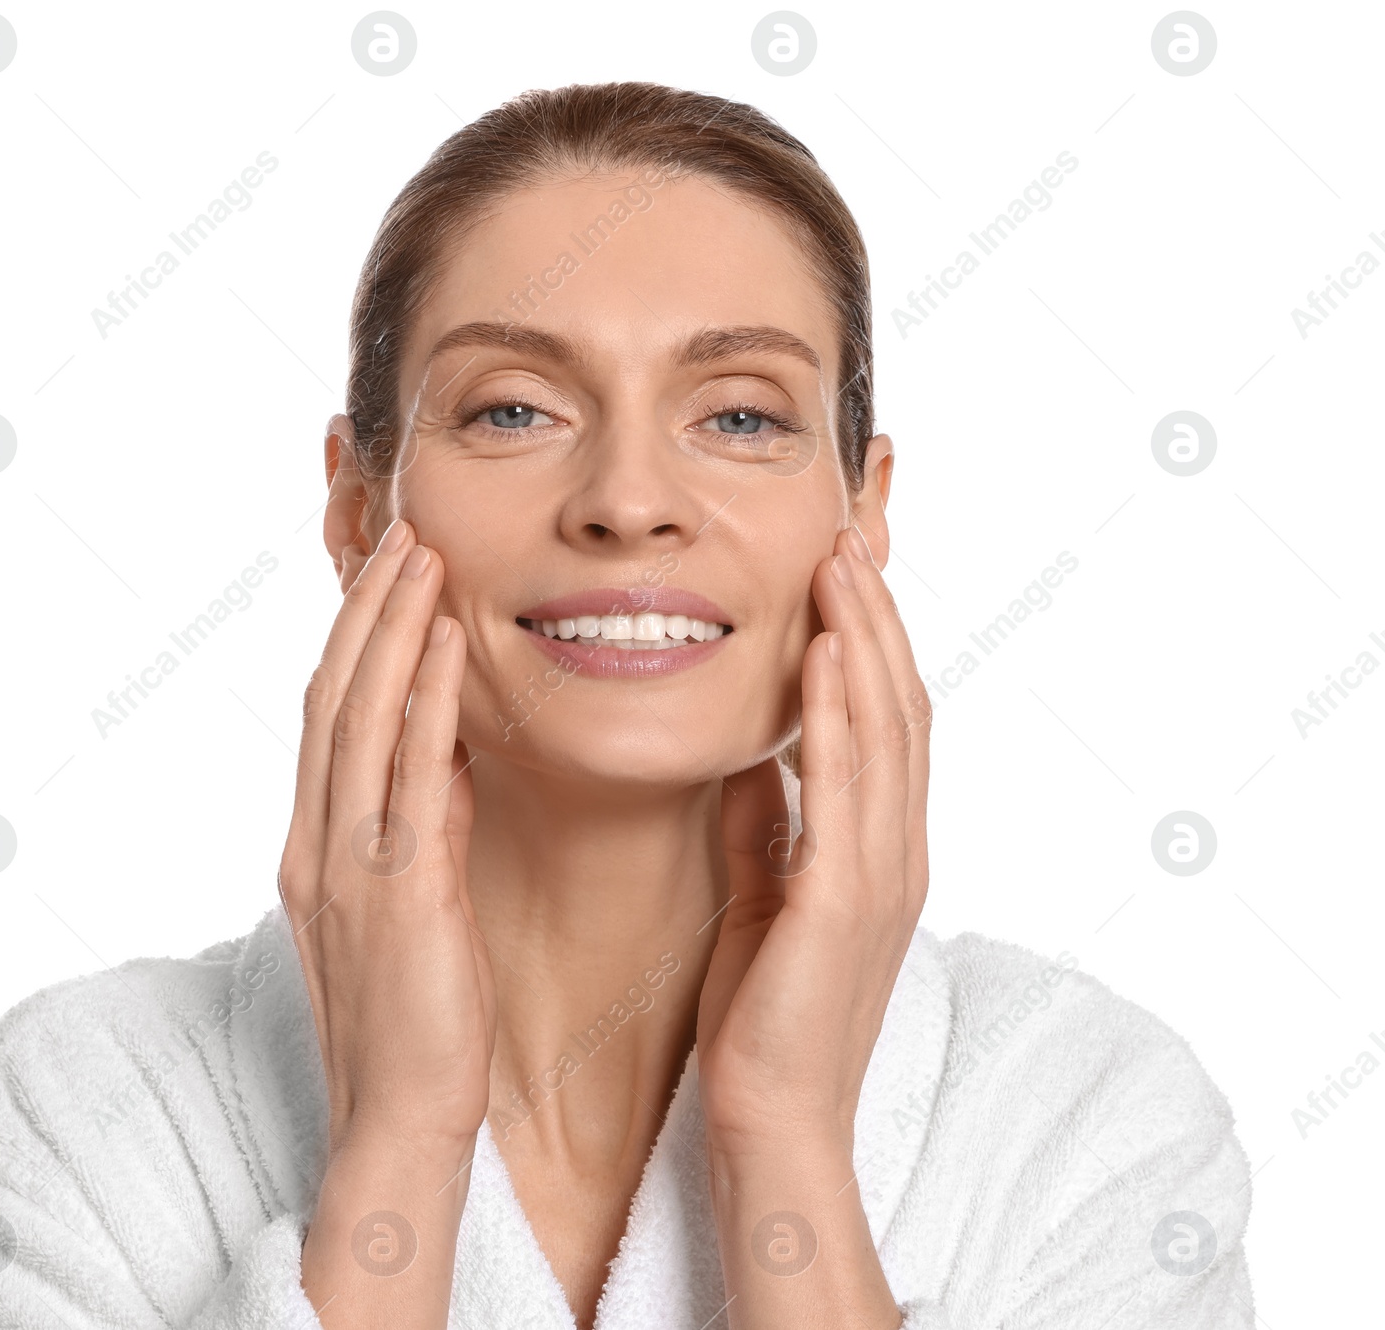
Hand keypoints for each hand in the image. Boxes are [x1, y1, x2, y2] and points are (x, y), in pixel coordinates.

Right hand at [277, 517, 496, 1162]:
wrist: (397, 1118)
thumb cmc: (414, 1020)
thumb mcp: (408, 906)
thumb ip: (420, 829)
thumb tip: (448, 758)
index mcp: (314, 845)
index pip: (326, 716)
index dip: (353, 637)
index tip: (386, 574)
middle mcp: (316, 841)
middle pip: (333, 696)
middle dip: (366, 608)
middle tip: (401, 531)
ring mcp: (348, 862)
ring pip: (360, 717)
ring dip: (391, 628)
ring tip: (421, 555)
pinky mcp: (396, 889)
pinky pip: (409, 774)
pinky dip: (424, 698)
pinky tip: (447, 640)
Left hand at [696, 523, 931, 1155]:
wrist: (773, 1120)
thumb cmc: (764, 1015)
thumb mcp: (764, 894)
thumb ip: (767, 823)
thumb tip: (754, 751)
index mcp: (877, 849)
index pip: (885, 720)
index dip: (870, 639)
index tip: (840, 568)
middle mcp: (898, 850)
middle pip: (901, 704)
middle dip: (876, 616)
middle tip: (850, 533)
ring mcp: (883, 873)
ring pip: (889, 729)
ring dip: (866, 639)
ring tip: (841, 561)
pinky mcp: (847, 901)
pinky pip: (850, 788)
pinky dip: (843, 712)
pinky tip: (826, 653)